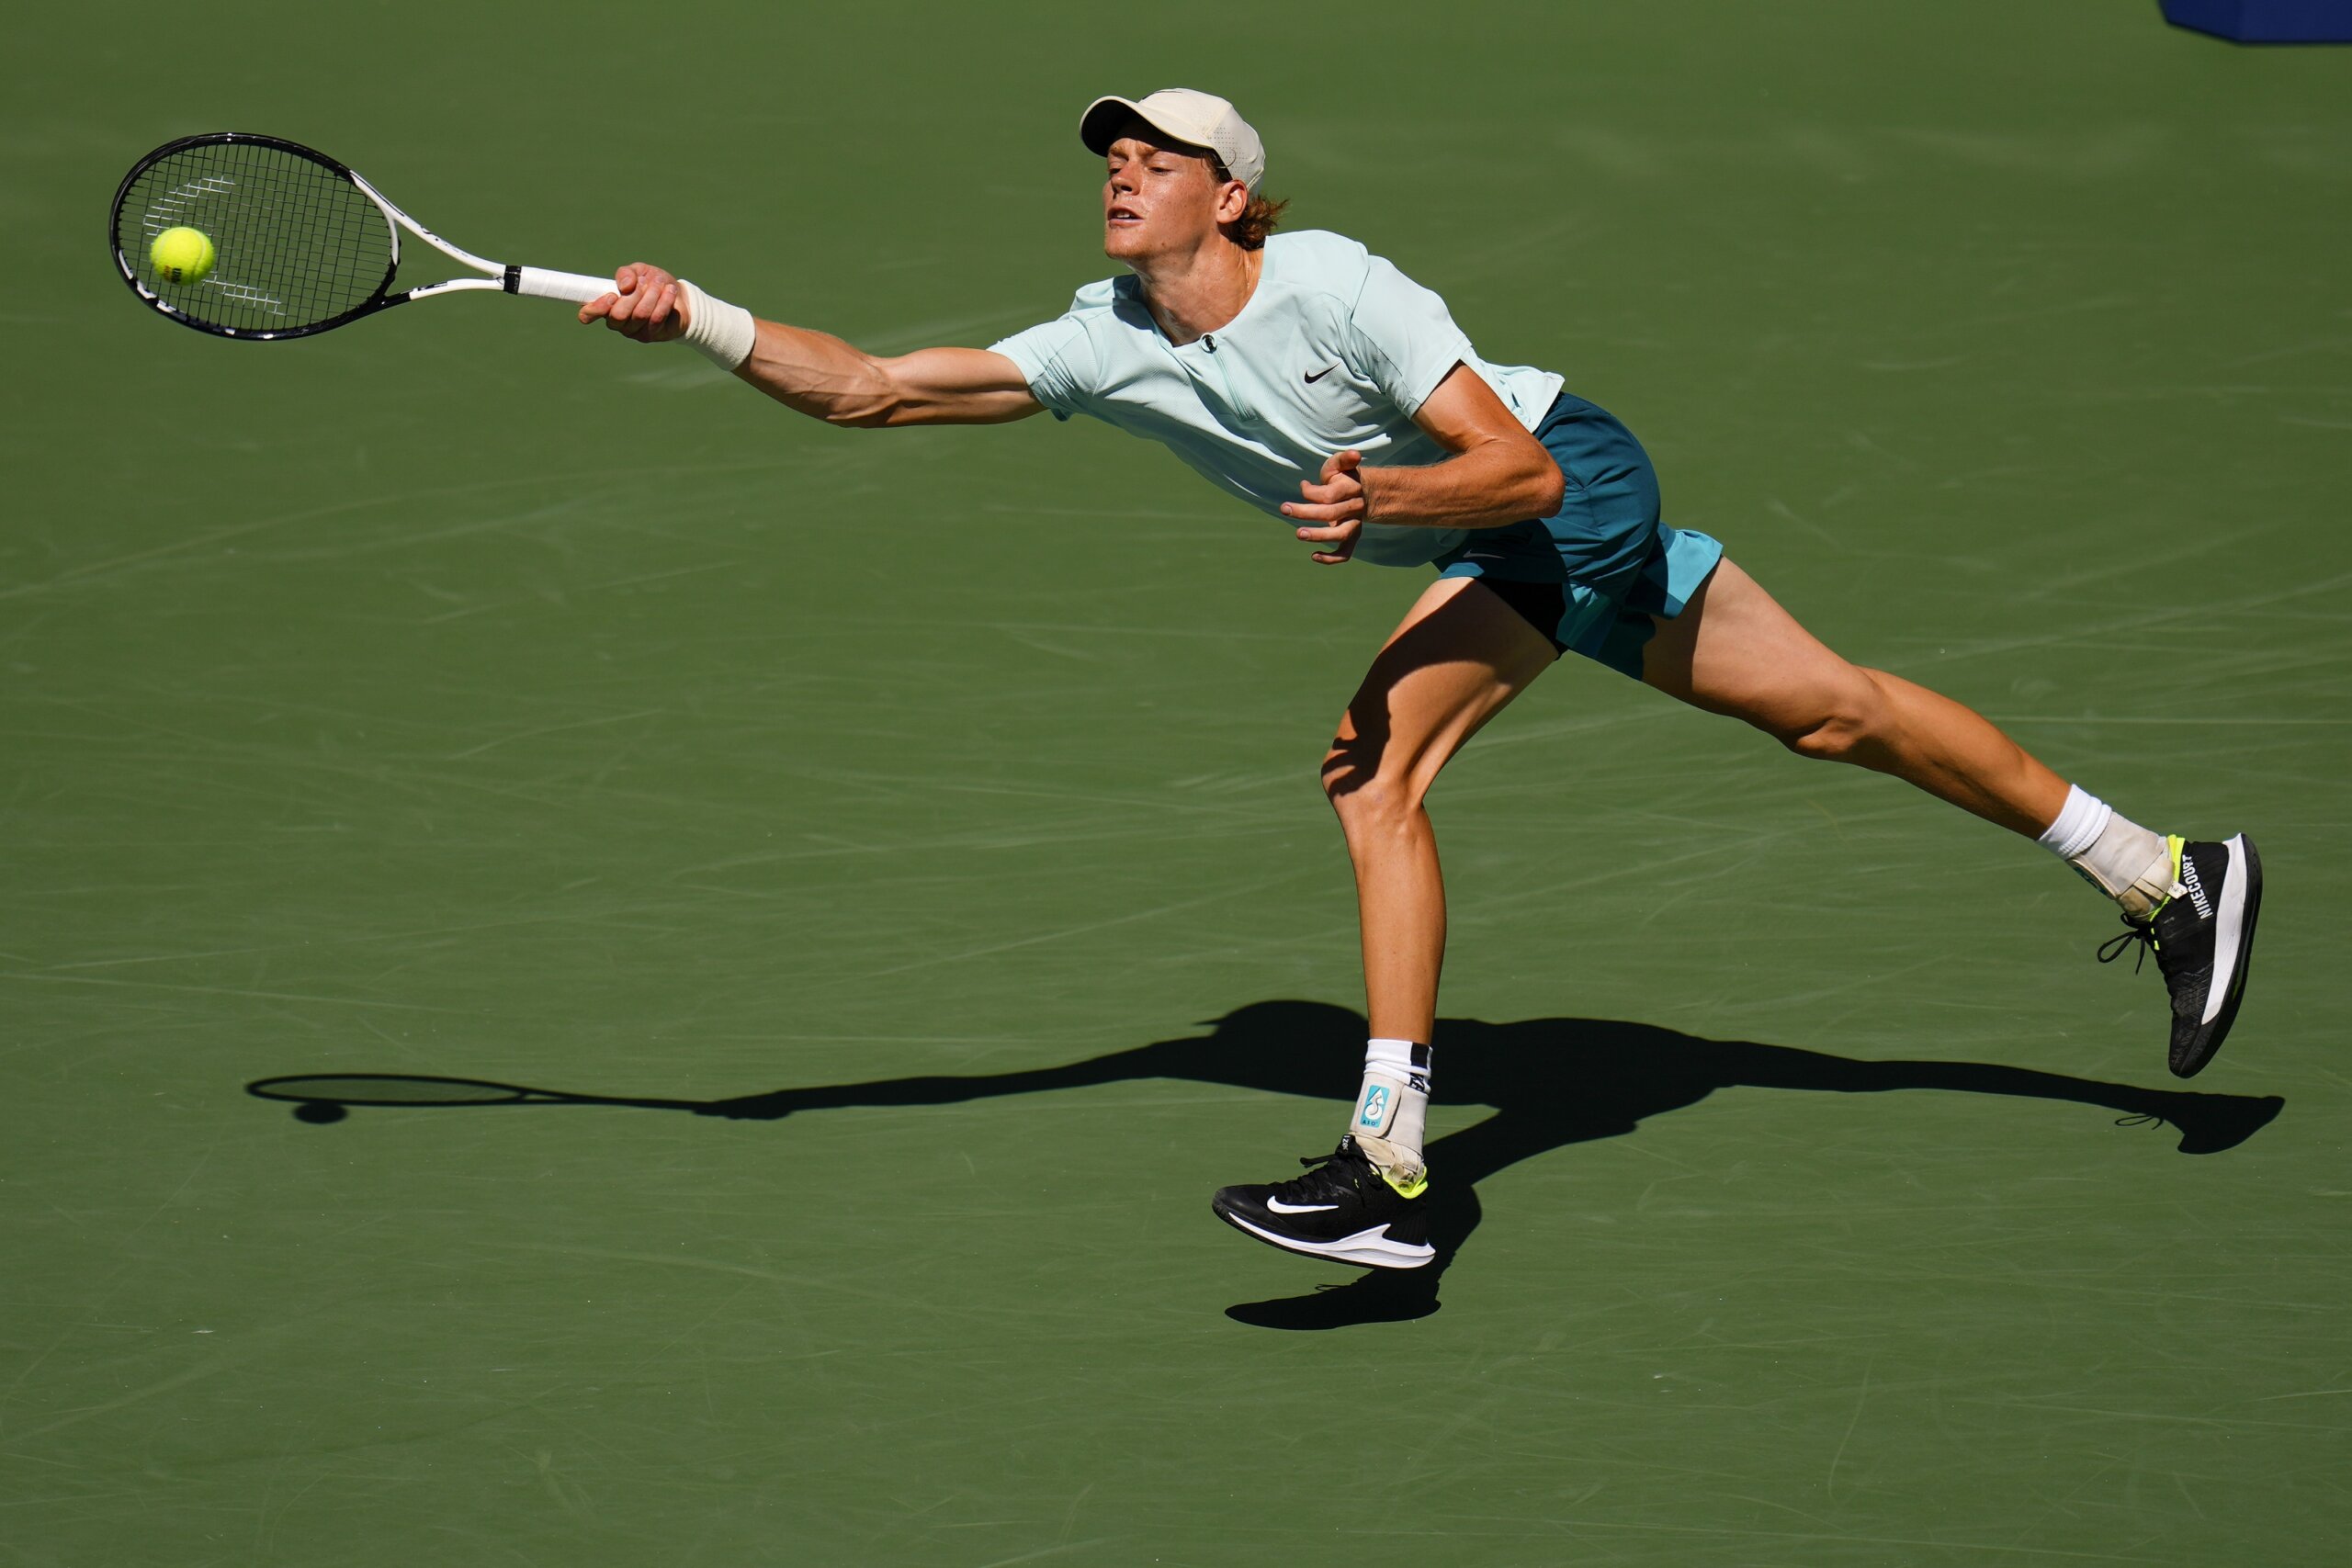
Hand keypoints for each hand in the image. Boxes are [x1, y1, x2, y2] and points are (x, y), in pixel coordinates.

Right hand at [578, 262, 689, 341]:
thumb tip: (625, 286)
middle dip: (635, 295)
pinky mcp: (651, 335)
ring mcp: (633, 331)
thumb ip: (627, 273)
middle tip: (646, 282)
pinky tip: (670, 291)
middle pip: (618, 315)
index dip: (595, 308)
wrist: (679, 295)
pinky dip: (664, 301)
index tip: (612, 295)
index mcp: (607, 305)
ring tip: (660, 283)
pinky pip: (656, 319)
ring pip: (639, 315)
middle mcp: (617, 322)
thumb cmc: (652, 283)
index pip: (587, 315)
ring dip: (652, 294)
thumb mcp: (638, 271)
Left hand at [1282, 449, 1365, 564]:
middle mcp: (1354, 509)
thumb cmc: (1344, 477)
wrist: (1361, 493)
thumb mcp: (1341, 464)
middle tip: (1284, 508)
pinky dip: (1331, 559)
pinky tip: (1313, 556)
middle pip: (1330, 513)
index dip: (1312, 493)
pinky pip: (1345, 553)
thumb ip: (1344, 458)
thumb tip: (1356, 454)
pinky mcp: (1351, 537)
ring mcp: (1353, 525)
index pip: (1329, 495)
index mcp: (1350, 489)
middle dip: (1305, 512)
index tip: (1303, 486)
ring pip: (1340, 535)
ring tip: (1299, 533)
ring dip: (1319, 536)